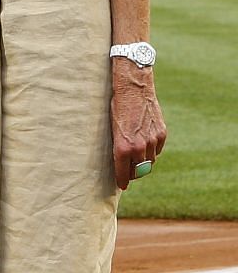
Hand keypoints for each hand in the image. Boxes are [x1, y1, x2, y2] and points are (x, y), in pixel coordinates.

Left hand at [111, 65, 166, 190]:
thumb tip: (119, 159)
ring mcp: (152, 141)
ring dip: (143, 163)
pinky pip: (157, 150)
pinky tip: (145, 146)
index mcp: (123, 146)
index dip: (122, 180)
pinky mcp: (161, 134)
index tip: (122, 185)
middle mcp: (139, 146)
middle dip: (133, 173)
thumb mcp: (111, 127)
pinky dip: (152, 151)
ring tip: (136, 159)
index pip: (123, 171)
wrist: (133, 88)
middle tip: (128, 173)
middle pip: (139, 170)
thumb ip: (117, 144)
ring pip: (150, 161)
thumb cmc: (116, 105)